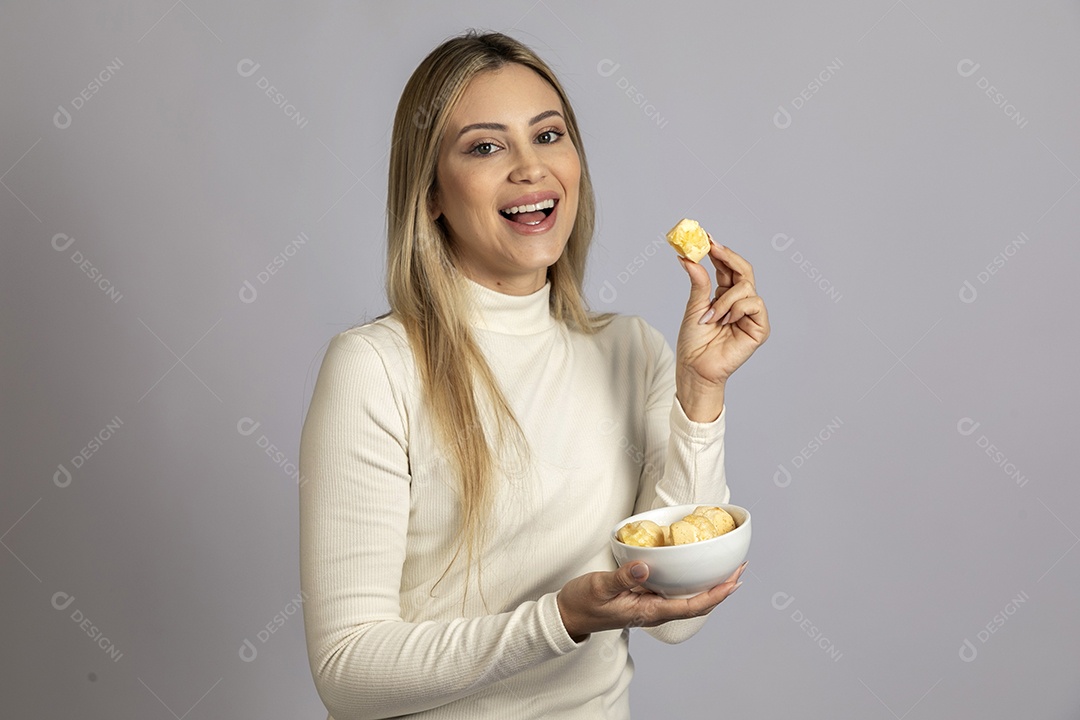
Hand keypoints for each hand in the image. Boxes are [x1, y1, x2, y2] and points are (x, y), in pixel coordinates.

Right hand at [555, 560, 746, 642]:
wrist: (568, 615)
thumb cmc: (582, 603)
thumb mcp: (600, 586)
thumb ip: (623, 577)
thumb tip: (646, 566)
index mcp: (648, 611)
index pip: (691, 606)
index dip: (715, 595)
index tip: (733, 582)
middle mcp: (654, 611)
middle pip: (697, 604)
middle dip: (721, 589)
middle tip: (739, 568)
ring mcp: (650, 605)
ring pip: (688, 599)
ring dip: (709, 585)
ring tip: (725, 568)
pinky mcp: (644, 598)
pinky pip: (674, 593)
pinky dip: (690, 582)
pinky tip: (693, 570)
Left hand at [675, 237, 769, 420]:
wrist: (695, 368)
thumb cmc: (694, 342)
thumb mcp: (694, 307)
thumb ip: (698, 282)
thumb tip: (688, 258)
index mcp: (724, 296)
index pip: (727, 268)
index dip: (719, 252)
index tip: (706, 238)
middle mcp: (740, 302)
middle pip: (743, 270)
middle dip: (728, 256)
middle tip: (712, 246)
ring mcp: (751, 315)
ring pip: (746, 287)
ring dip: (725, 299)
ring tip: (710, 316)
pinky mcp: (759, 328)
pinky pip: (754, 304)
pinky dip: (736, 308)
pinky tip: (724, 321)